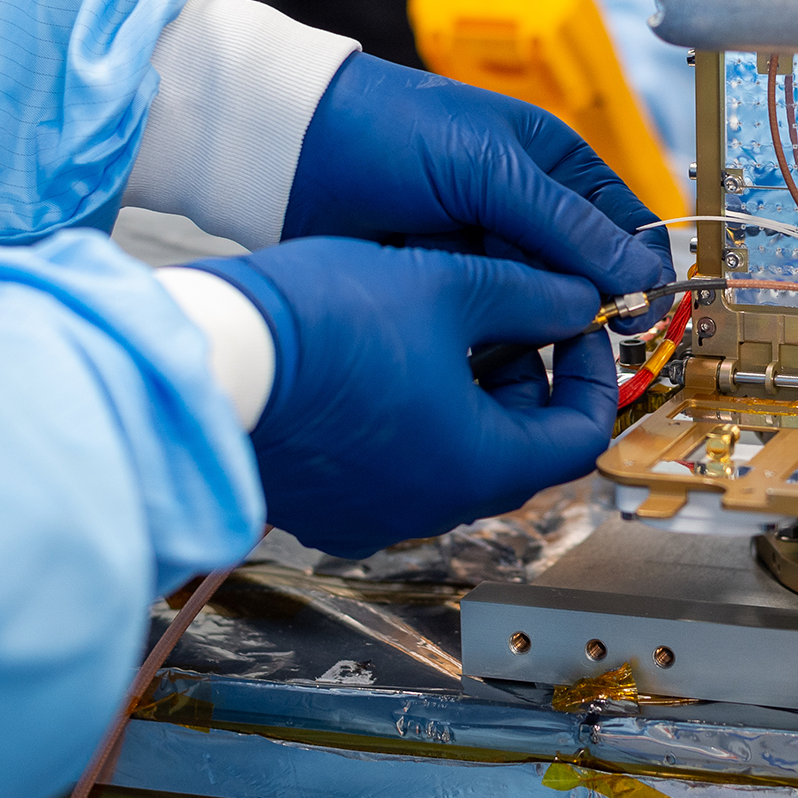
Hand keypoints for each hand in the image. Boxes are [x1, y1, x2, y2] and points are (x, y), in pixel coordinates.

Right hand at [192, 238, 613, 557]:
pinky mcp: (323, 501)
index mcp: (479, 468)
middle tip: (510, 309)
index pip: (580, 437)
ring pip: (454, 451)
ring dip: (468, 389)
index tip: (573, 319)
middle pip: (517, 446)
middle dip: (526, 373)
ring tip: (443, 318)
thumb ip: (530, 294)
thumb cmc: (324, 324)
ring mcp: (372, 512)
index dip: (592, 370)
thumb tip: (577, 298)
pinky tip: (386, 353)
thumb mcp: (447, 286)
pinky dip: (412, 413)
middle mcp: (432, 507)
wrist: (206, 360)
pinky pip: (394, 461)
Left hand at [286, 53, 672, 331]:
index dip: (638, 271)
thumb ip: (565, 223)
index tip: (637, 316)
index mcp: (555, 166)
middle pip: (585, 278)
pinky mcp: (450, 288)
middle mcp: (530, 212)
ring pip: (538, 308)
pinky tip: (475, 342)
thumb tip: (642, 274)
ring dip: (531, 325)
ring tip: (508, 332)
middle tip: (569, 336)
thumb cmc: (392, 133)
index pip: (625, 226)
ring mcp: (488, 252)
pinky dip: (488, 336)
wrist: (293, 153)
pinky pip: (490, 324)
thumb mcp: (490, 169)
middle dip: (580, 307)